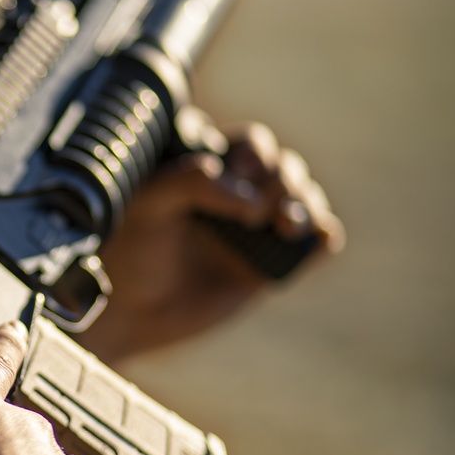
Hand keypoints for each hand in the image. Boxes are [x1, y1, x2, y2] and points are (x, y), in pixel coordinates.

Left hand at [80, 115, 344, 361]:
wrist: (129, 312)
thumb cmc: (129, 250)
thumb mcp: (148, 203)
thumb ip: (190, 181)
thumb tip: (249, 197)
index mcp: (206, 164)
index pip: (248, 143)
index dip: (253, 153)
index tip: (238, 174)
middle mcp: (236, 190)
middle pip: (282, 166)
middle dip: (282, 179)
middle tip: (261, 207)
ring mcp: (255, 227)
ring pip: (302, 198)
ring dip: (305, 203)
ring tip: (286, 224)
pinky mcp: (270, 263)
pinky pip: (314, 243)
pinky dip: (325, 237)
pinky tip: (319, 238)